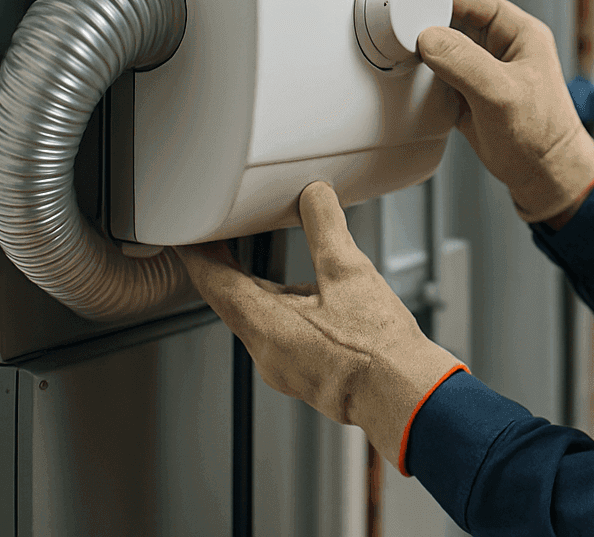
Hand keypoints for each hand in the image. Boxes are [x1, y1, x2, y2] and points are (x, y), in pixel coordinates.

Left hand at [176, 182, 459, 468]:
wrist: (405, 395)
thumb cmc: (377, 349)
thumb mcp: (349, 273)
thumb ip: (325, 228)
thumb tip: (314, 198)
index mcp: (265, 326)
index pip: (213, 283)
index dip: (197, 253)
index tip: (188, 234)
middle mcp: (266, 352)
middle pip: (232, 301)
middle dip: (226, 267)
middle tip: (223, 236)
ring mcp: (284, 367)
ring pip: (258, 318)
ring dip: (257, 288)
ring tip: (262, 260)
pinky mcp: (304, 373)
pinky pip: (279, 334)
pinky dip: (280, 309)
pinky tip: (303, 298)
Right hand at [418, 0, 593, 224]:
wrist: (543, 178)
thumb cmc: (542, 137)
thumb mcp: (501, 93)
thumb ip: (464, 62)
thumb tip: (430, 38)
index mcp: (521, 34)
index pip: (475, 1)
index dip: (444, 2)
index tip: (416, 11)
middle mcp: (502, 49)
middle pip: (455, 23)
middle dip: (430, 30)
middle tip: (406, 38)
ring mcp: (485, 72)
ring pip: (445, 50)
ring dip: (427, 56)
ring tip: (410, 61)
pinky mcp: (470, 95)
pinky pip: (440, 77)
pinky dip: (427, 81)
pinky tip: (420, 87)